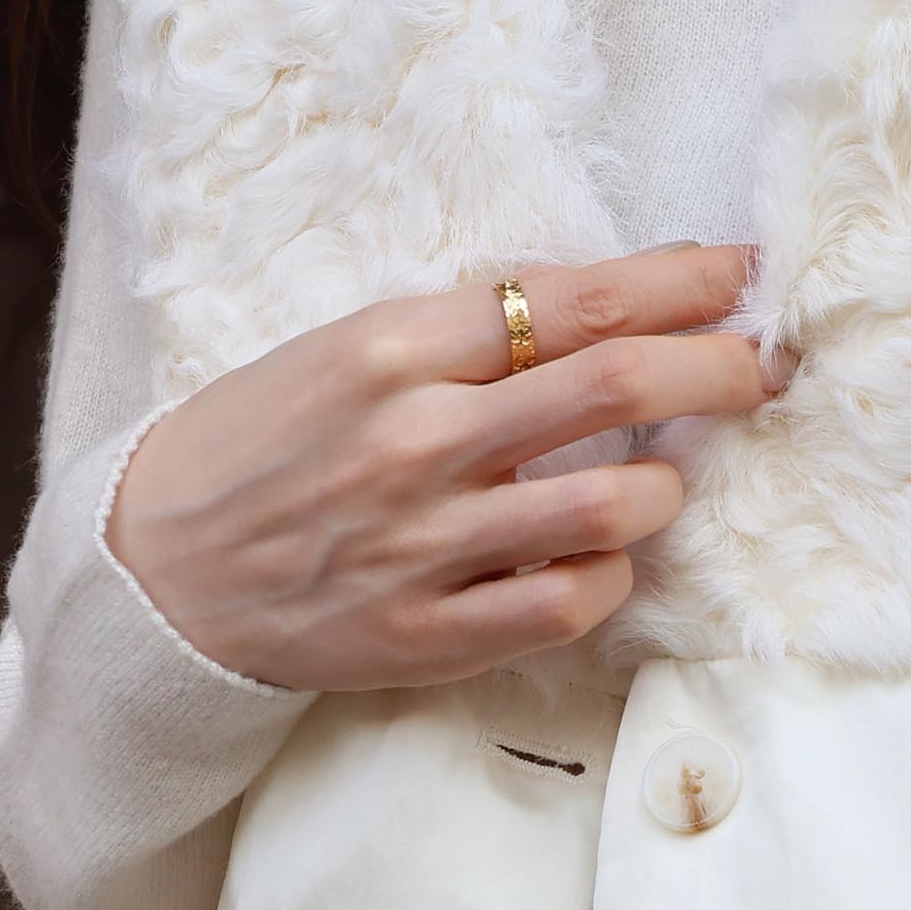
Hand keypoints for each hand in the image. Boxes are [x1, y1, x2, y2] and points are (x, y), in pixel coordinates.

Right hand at [108, 245, 770, 689]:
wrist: (153, 576)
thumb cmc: (255, 448)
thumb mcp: (340, 352)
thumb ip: (459, 332)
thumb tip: (595, 305)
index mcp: (392, 350)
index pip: (575, 299)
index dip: (683, 283)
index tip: (738, 275)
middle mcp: (418, 441)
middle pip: (619, 382)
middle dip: (718, 367)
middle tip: (757, 367)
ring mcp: (427, 544)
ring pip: (614, 503)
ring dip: (664, 484)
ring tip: (659, 477)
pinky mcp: (429, 634)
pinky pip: (568, 603)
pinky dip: (610, 576)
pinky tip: (600, 559)